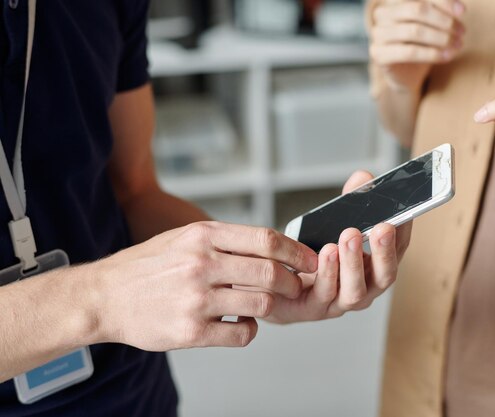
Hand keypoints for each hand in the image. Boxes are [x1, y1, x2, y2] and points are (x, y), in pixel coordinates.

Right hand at [93, 222, 317, 349]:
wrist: (104, 296)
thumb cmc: (148, 265)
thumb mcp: (183, 236)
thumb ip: (224, 239)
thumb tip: (270, 246)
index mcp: (203, 236)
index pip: (266, 240)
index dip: (296, 251)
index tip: (311, 260)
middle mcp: (201, 264)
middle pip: (270, 272)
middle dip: (292, 281)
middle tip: (296, 286)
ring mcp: (196, 299)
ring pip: (261, 303)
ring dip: (272, 306)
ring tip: (265, 304)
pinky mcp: (190, 331)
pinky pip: (242, 333)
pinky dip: (251, 330)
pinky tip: (242, 322)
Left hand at [265, 171, 412, 323]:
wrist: (278, 285)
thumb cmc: (314, 254)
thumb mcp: (334, 223)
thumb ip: (351, 200)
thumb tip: (363, 178)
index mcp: (375, 266)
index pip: (398, 250)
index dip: (404, 232)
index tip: (404, 213)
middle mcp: (365, 288)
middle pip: (384, 276)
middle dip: (384, 251)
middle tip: (381, 227)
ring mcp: (341, 302)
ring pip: (355, 290)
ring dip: (353, 262)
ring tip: (348, 236)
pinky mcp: (314, 308)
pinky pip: (324, 294)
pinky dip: (327, 272)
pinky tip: (326, 252)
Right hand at [369, 0, 465, 89]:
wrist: (407, 73)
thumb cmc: (422, 42)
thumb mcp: (433, 23)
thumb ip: (441, 10)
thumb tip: (459, 8)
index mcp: (394, 0)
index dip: (443, 2)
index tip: (462, 12)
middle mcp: (382, 13)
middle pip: (417, 9)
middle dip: (443, 20)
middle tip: (461, 32)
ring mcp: (378, 34)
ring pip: (414, 31)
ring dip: (440, 38)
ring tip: (457, 45)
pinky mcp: (379, 55)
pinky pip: (409, 52)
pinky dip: (432, 54)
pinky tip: (446, 57)